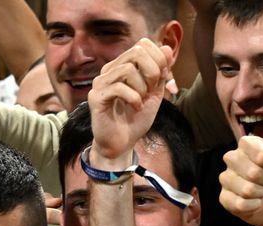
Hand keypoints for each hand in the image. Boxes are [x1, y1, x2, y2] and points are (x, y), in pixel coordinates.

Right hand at [88, 38, 176, 163]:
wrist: (121, 143)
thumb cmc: (135, 119)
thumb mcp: (155, 93)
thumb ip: (161, 72)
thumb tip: (166, 47)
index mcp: (123, 65)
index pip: (142, 44)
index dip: (158, 59)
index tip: (160, 79)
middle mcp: (110, 70)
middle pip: (136, 51)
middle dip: (152, 71)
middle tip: (151, 89)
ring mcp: (101, 82)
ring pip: (128, 69)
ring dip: (142, 87)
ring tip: (141, 100)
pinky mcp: (96, 97)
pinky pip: (119, 88)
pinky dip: (134, 99)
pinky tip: (136, 108)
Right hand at [219, 89, 262, 225]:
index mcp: (247, 146)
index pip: (249, 146)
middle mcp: (233, 160)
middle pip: (245, 168)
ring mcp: (228, 180)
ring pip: (241, 187)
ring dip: (260, 193)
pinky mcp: (225, 200)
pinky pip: (235, 202)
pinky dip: (252, 206)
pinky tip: (257, 204)